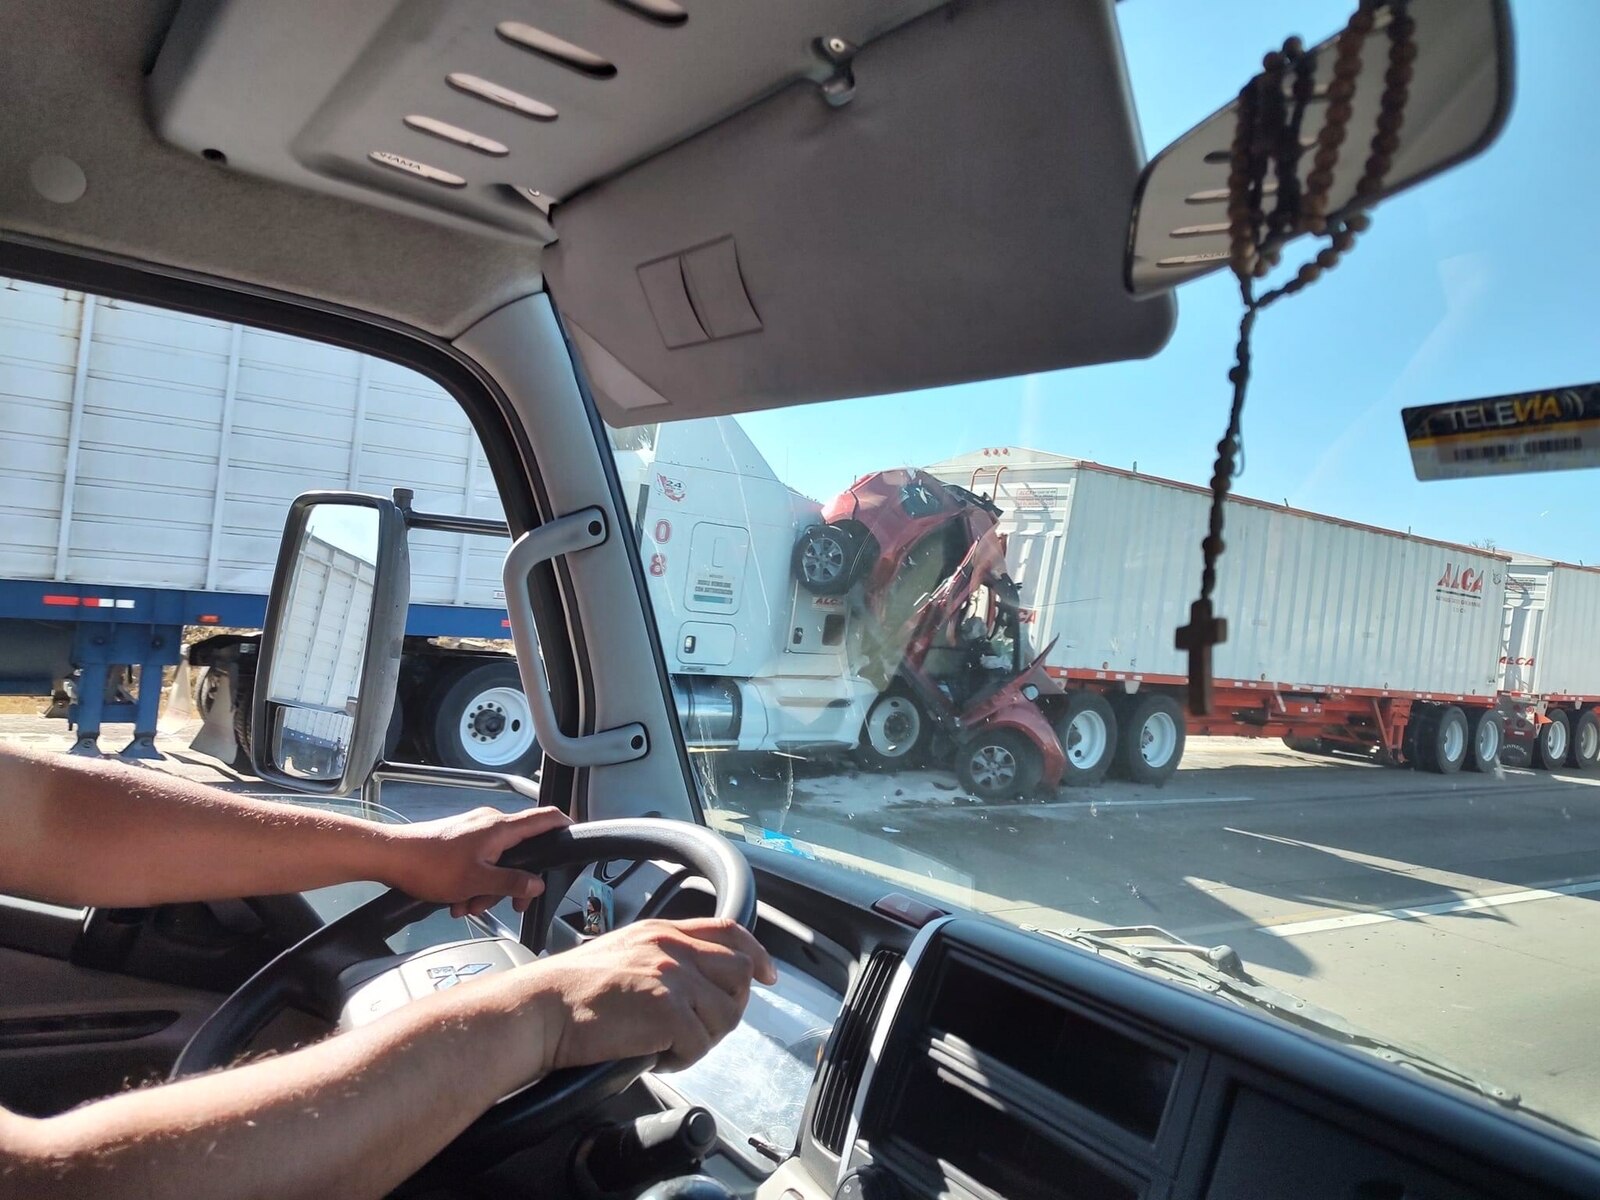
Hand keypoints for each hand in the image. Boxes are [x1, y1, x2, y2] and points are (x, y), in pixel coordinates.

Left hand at [383, 806, 570, 916]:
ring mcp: (474, 830)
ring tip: (467, 905)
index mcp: (500, 827)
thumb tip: (537, 885)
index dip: (565, 827)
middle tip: (509, 905)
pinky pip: (479, 861)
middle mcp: (490, 823)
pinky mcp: (460, 839)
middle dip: (514, 882)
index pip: (545, 818)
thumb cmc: (431, 866)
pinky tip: (457, 899)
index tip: (575, 839)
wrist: (392, 857)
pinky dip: (474, 881)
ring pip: (497, 860)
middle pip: (521, 850)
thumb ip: (512, 883)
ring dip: (488, 887)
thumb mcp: (477, 882)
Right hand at [525, 918, 778, 1072]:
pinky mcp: (667, 1010)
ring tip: (666, 1044)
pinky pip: (700, 1043)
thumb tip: (692, 983)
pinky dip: (682, 1058)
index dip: (756, 952)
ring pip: (725, 1014)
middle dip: (730, 1005)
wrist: (540, 1008)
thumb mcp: (624, 952)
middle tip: (699, 1028)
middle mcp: (673, 948)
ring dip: (702, 1037)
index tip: (768, 973)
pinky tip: (655, 1056)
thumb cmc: (569, 991)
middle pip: (739, 973)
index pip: (728, 931)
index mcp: (663, 931)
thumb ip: (661, 957)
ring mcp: (673, 977)